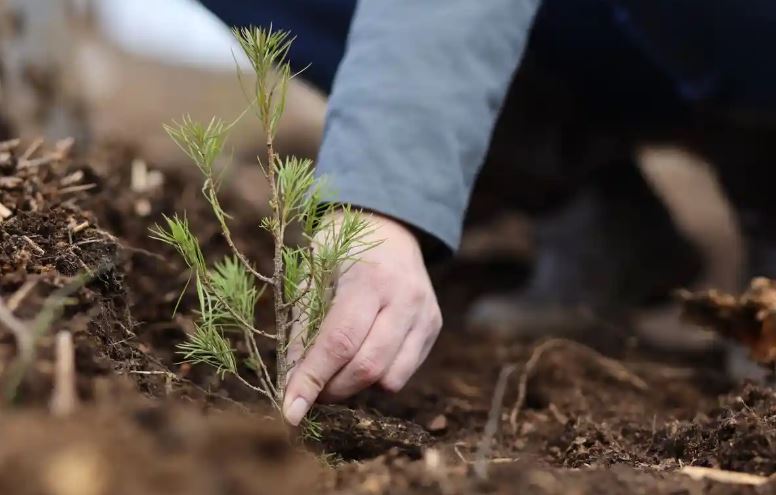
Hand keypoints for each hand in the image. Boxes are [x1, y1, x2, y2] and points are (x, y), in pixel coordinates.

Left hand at [282, 212, 441, 425]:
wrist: (388, 226)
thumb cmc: (341, 250)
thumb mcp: (313, 276)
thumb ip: (303, 328)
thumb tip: (291, 382)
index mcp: (369, 278)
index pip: (339, 343)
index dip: (312, 380)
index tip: (290, 411)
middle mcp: (404, 297)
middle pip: (367, 367)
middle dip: (331, 389)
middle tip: (310, 388)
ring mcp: (424, 313)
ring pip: (389, 378)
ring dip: (355, 387)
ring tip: (336, 370)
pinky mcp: (433, 326)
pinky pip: (403, 372)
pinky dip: (377, 377)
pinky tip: (363, 356)